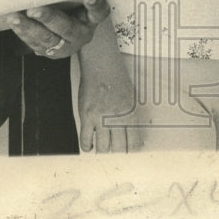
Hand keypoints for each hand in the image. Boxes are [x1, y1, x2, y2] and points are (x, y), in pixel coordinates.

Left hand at [8, 0, 109, 58]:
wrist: (66, 32)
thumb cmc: (72, 7)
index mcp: (91, 19)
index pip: (98, 12)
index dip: (94, 5)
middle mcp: (81, 34)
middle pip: (67, 28)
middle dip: (49, 18)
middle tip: (34, 10)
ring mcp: (65, 45)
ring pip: (48, 39)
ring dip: (29, 28)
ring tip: (15, 18)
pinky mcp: (50, 52)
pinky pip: (35, 44)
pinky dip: (22, 33)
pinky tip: (14, 23)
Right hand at [78, 20, 141, 152]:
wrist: (102, 65)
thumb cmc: (118, 78)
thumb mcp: (131, 98)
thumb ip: (131, 116)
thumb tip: (132, 133)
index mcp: (130, 114)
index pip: (133, 142)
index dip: (131, 150)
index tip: (129, 151)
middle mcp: (116, 119)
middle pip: (118, 148)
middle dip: (117, 152)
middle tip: (115, 151)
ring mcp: (100, 118)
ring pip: (102, 147)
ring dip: (103, 150)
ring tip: (103, 148)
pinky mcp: (86, 116)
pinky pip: (85, 139)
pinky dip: (88, 146)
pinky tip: (90, 146)